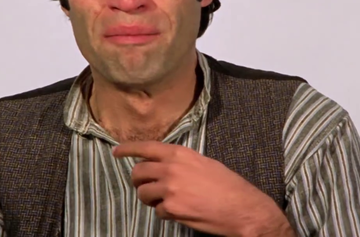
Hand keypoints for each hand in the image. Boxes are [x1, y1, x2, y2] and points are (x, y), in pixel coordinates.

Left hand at [112, 141, 295, 236]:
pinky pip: (157, 211)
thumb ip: (181, 162)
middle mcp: (171, 168)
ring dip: (149, 199)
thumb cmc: (228, 185)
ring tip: (165, 201)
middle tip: (146, 187)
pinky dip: (165, 213)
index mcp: (179, 154)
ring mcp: (169, 189)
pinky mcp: (172, 208)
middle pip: (137, 172)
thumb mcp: (203, 163)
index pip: (146, 148)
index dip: (127, 149)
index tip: (116, 152)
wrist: (243, 208)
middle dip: (138, 181)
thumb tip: (164, 165)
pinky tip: (181, 211)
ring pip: (142, 193)